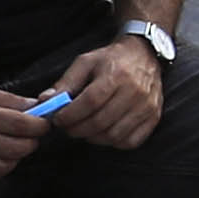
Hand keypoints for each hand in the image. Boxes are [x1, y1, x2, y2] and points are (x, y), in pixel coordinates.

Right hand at [0, 78, 53, 183]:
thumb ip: (4, 99)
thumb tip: (33, 106)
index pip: (22, 126)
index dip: (40, 125)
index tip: (44, 122)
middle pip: (18, 149)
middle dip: (32, 141)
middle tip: (32, 133)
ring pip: (5, 167)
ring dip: (17, 157)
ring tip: (15, 145)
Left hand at [42, 34, 167, 150]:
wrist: (145, 54)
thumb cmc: (112, 59)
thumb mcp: (86, 63)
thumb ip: (65, 83)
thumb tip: (45, 102)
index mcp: (116, 75)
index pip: (90, 102)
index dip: (70, 115)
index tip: (58, 119)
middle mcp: (135, 91)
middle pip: (100, 122)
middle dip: (77, 129)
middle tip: (67, 127)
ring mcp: (147, 106)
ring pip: (114, 135)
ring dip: (93, 138)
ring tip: (84, 129)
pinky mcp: (154, 116)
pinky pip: (130, 141)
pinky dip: (113, 142)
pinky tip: (104, 132)